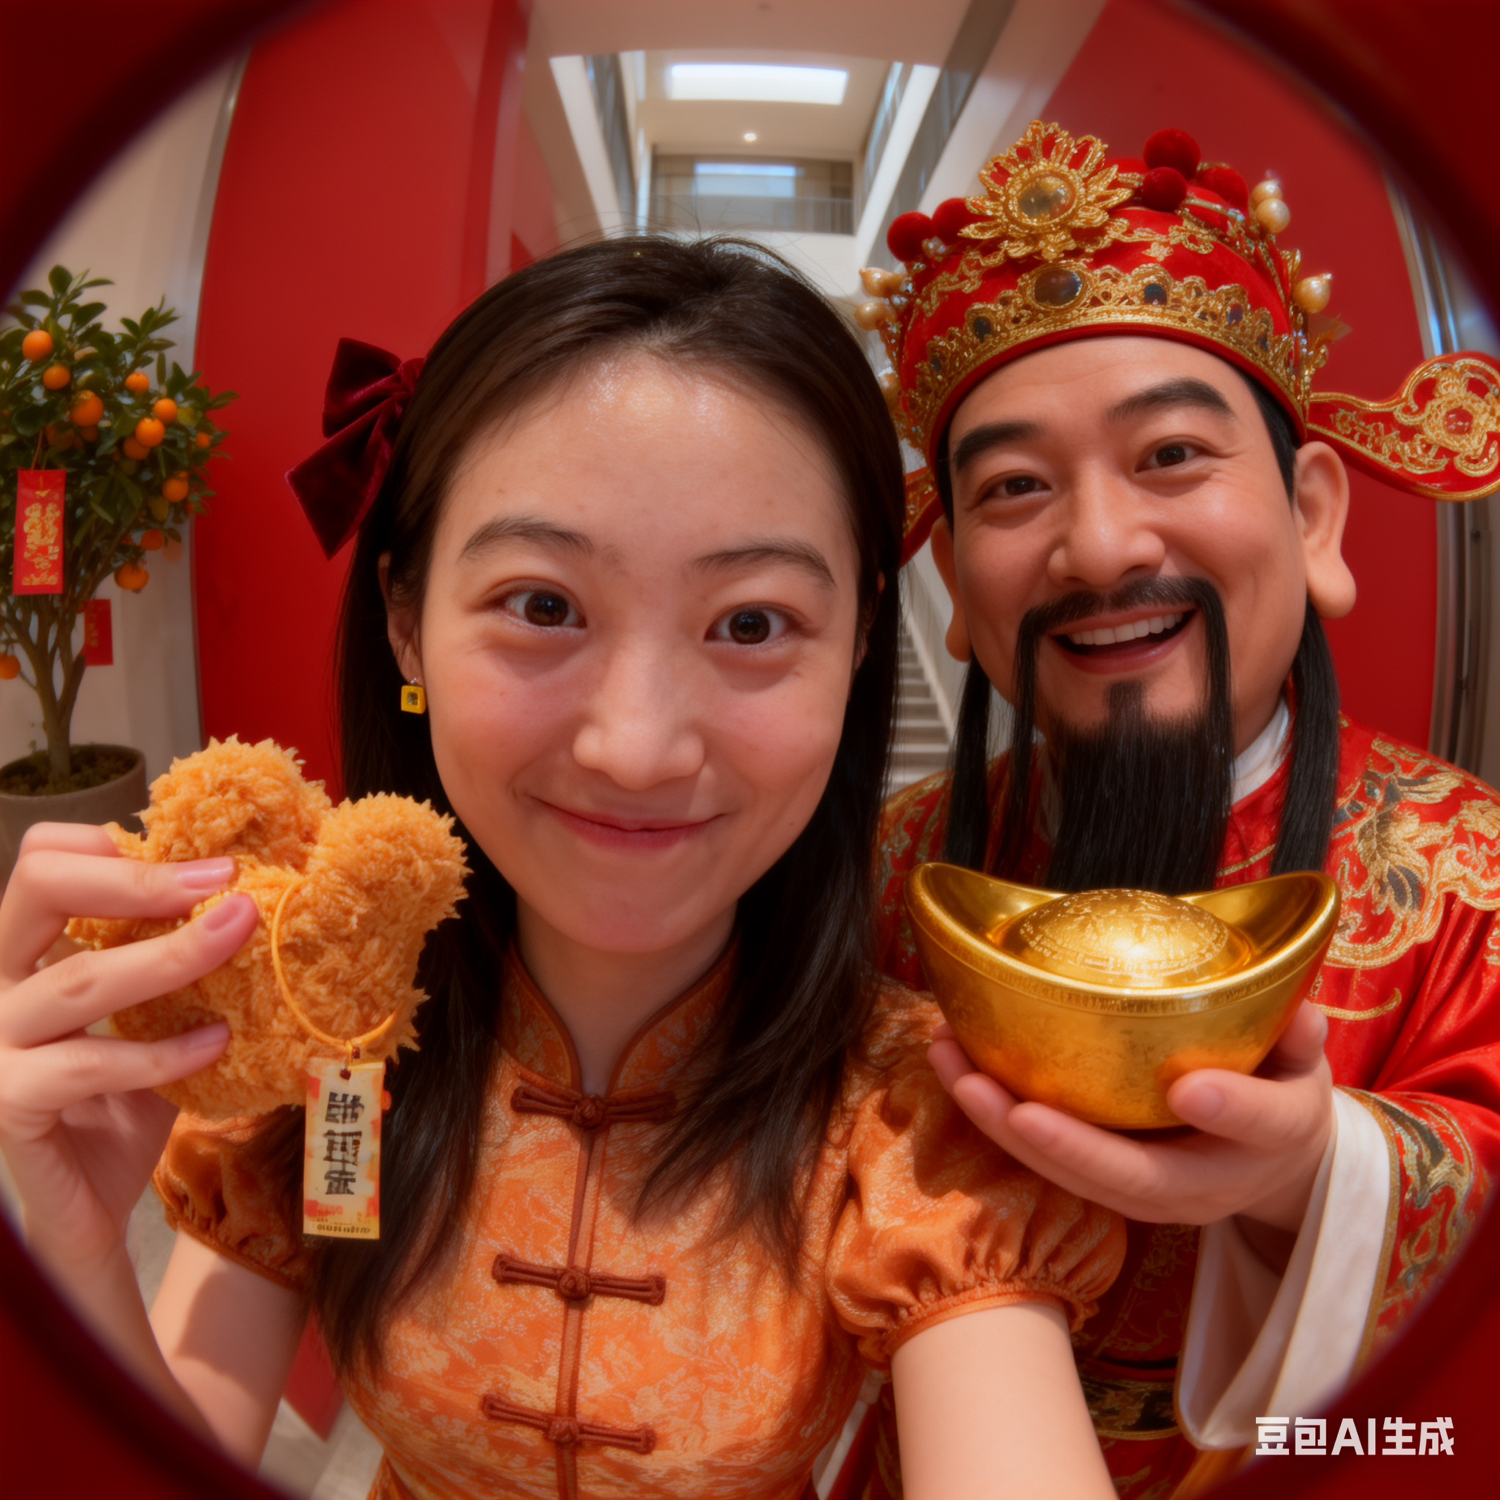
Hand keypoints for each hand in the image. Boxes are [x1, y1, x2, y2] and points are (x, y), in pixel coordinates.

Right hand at [0, 823, 256, 1278]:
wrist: (83, 1213)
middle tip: (223, 880)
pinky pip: (88, 1063)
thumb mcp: (152, 1021)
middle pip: (42, 890)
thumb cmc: (119, 1107)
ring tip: (241, 933)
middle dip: (139, 876)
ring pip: (78, 978)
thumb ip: (176, 968)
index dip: (106, 843)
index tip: (193, 856)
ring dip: (170, 954)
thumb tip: (254, 904)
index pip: (42, 862)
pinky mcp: (9, 1102)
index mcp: (29, 954)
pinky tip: (216, 1042)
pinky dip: (161, 1051)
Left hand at [929, 1001, 1333, 1233]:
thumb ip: (1299, 1040)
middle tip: (1010, 1103)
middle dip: (1063, 1145)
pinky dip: (995, 1117)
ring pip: (1071, 1177)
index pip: (1256, 1130)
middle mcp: (1201, 1186)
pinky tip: (953, 1065)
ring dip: (1003, 1127)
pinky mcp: (1104, 1184)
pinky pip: (1045, 1158)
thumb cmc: (1281, 1097)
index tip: (1193, 1088)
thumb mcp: (1305, 1067)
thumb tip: (1300, 1012)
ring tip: (951, 1065)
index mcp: (1269, 1144)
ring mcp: (1146, 1195)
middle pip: (1128, 1178)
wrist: (1271, 1168)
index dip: (1228, 1110)